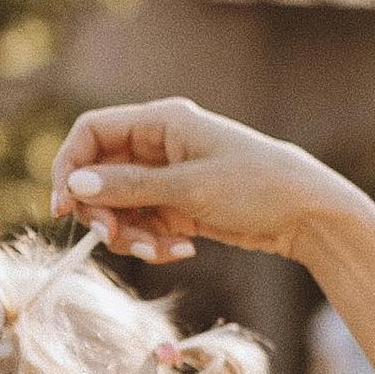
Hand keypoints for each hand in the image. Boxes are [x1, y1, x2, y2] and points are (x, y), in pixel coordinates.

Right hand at [48, 99, 351, 269]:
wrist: (309, 215)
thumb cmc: (257, 186)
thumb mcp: (189, 188)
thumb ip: (129, 187)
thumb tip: (74, 186)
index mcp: (161, 121)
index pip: (92, 132)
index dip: (70, 166)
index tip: (65, 208)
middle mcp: (159, 145)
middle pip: (99, 175)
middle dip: (102, 211)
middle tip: (114, 240)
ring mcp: (168, 177)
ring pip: (120, 206)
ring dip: (129, 234)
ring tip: (160, 251)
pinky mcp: (179, 206)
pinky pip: (145, 224)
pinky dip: (153, 242)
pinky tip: (183, 250)